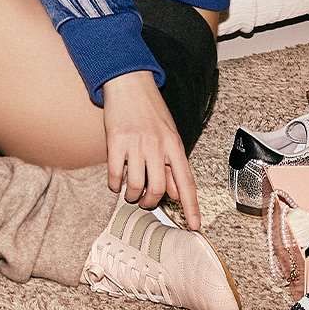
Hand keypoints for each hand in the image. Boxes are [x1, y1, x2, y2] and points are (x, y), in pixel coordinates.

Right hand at [101, 71, 201, 229]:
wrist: (129, 82)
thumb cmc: (150, 109)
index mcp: (174, 145)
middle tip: (146, 201)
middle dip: (151, 203)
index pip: (187, 182)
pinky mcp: (116, 142)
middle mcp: (157, 146)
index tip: (194, 226)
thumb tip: (178, 193)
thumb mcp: (170, 135)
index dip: (191, 207)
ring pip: (136, 186)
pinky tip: (116, 181)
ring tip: (130, 192)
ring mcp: (136, 144)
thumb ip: (174, 163)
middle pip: (159, 189)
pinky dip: (114, 184)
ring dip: (132, 196)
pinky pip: (115, 175)